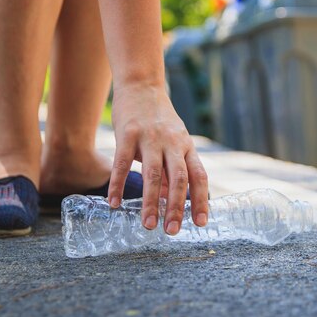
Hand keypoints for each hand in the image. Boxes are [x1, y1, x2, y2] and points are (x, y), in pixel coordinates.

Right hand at [108, 83, 208, 234]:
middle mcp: (172, 143)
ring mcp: (150, 138)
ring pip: (153, 175)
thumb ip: (175, 169)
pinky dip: (118, 185)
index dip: (201, 200)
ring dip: (152, 202)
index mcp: (186, 147)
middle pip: (179, 179)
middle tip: (173, 231)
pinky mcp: (128, 134)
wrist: (141, 85)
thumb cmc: (159, 120)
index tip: (201, 223)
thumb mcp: (174, 142)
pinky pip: (122, 164)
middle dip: (177, 207)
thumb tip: (175, 201)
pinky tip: (114, 204)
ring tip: (149, 225)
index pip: (199, 177)